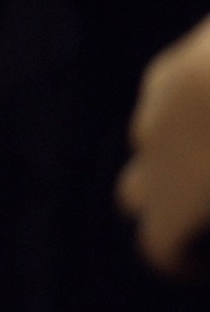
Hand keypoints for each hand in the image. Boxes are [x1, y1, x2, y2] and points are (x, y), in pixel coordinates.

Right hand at [122, 16, 209, 277]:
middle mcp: (150, 158)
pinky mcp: (163, 69)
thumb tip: (207, 218)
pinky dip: (176, 118)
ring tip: (207, 156)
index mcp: (173, 199)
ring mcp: (152, 109)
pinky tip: (208, 113)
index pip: (155, 248)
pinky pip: (158, 104)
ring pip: (144, 145)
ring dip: (167, 160)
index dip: (176, 263)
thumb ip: (208, 210)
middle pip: (132, 197)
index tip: (200, 265)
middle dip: (159, 210)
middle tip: (198, 212)